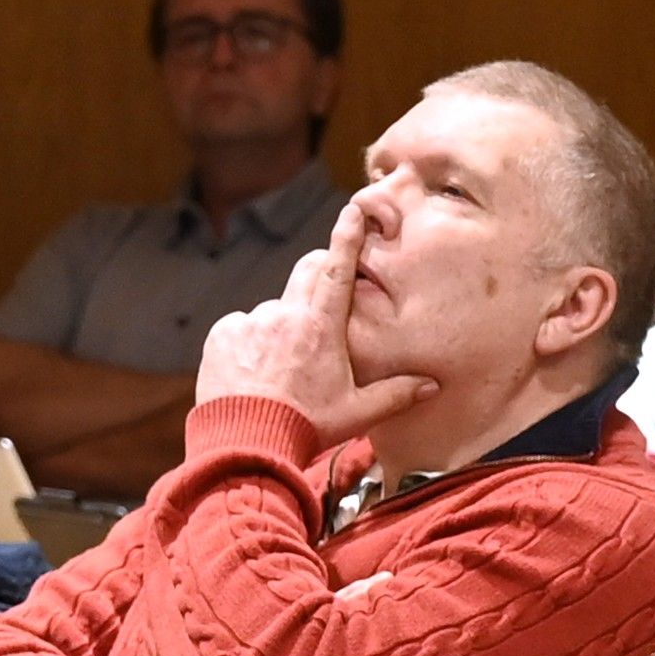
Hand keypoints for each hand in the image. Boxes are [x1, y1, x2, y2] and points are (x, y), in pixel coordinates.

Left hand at [190, 238, 432, 451]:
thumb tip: (432, 385)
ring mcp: (250, 322)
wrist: (244, 445)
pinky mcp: (222, 335)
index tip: (354, 210)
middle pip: (306, 273)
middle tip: (325, 305)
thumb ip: (395, 394)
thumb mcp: (356, 414)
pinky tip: (253, 376)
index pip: (338, 268)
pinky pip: (240, 329)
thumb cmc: (305, 428)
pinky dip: (248, 345)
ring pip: (272, 312)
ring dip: (280, 329)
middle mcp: (284, 314)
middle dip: (319, 275)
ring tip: (280, 372)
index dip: (347, 236)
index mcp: (321, 326)